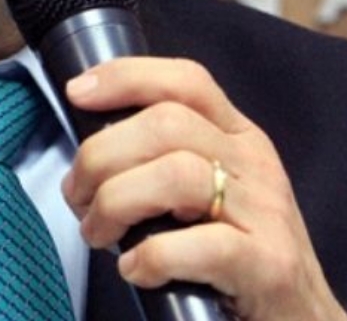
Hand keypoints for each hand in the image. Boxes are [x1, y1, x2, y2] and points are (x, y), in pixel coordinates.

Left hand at [62, 57, 346, 320]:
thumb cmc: (242, 259)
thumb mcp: (212, 194)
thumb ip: (166, 162)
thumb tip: (91, 154)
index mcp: (239, 139)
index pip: (186, 81)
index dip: (127, 77)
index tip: (78, 92)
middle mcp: (255, 165)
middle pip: (167, 124)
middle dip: (102, 155)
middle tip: (79, 197)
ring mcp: (265, 214)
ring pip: (177, 175)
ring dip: (117, 203)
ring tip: (98, 233)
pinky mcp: (268, 265)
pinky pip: (201, 245)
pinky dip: (152, 256)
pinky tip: (135, 269)